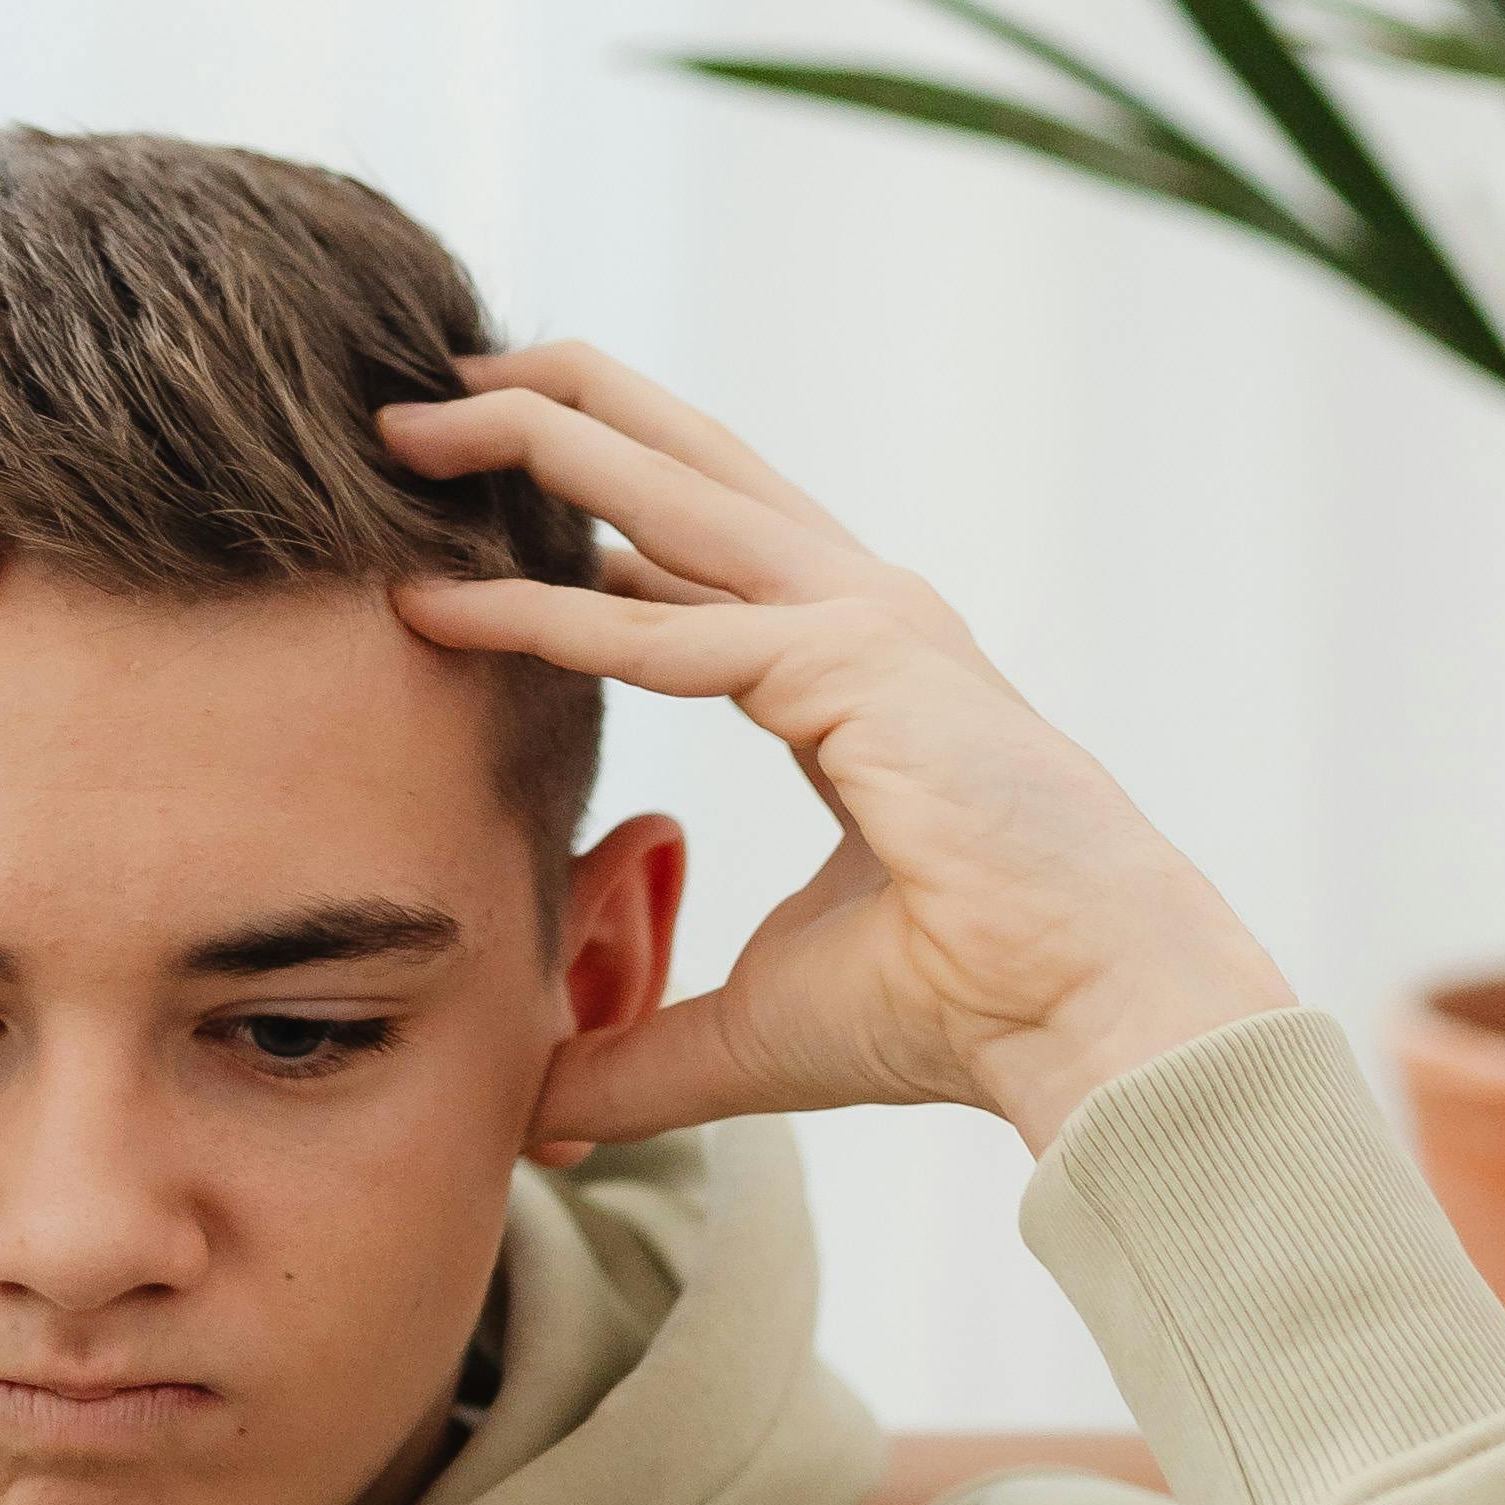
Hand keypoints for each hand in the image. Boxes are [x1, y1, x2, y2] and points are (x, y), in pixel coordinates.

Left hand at [381, 348, 1291, 1158]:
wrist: (1094, 1025)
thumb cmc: (964, 1009)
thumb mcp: (757, 1025)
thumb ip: (636, 1055)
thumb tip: (533, 1116)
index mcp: (851, 666)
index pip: (694, 554)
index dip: (584, 514)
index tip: (472, 494)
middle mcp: (858, 614)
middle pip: (681, 468)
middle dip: (549, 414)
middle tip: (425, 388)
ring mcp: (864, 623)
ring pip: (665, 499)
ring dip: (531, 448)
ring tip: (410, 419)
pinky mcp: (854, 668)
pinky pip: (663, 635)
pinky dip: (545, 616)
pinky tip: (438, 607)